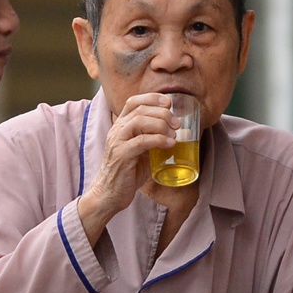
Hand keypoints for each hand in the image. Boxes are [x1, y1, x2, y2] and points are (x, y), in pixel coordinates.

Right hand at [75, 92, 178, 242]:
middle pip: (140, 109)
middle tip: (177, 123)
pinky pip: (141, 141)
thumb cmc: (128, 172)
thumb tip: (182, 133)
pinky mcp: (121, 155)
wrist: (110, 194)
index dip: (152, 98)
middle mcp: (117, 130)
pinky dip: (158, 140)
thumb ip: (157, 140)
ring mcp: (118, 142)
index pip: (134, 102)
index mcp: (121, 126)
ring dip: (160, 124)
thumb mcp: (144, 151)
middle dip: (162, 113)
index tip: (169, 102)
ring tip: (174, 134)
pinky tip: (170, 144)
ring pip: (139, 122)